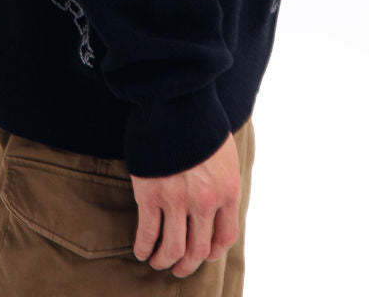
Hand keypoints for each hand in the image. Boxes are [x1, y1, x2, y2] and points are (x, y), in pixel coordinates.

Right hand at [130, 130, 240, 277]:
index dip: (213, 252)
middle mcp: (205, 201)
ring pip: (172, 249)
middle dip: (187, 264)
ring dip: (164, 260)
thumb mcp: (224, 155)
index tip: (204, 254)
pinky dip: (143, 247)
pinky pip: (147, 233)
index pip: (225, 238)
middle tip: (179, 268)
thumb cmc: (200, 122)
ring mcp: (177, 200)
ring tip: (158, 261)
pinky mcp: (150, 195)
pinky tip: (141, 250)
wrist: (175, 100)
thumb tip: (215, 206)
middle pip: (198, 250)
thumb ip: (222, 183)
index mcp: (227, 191)